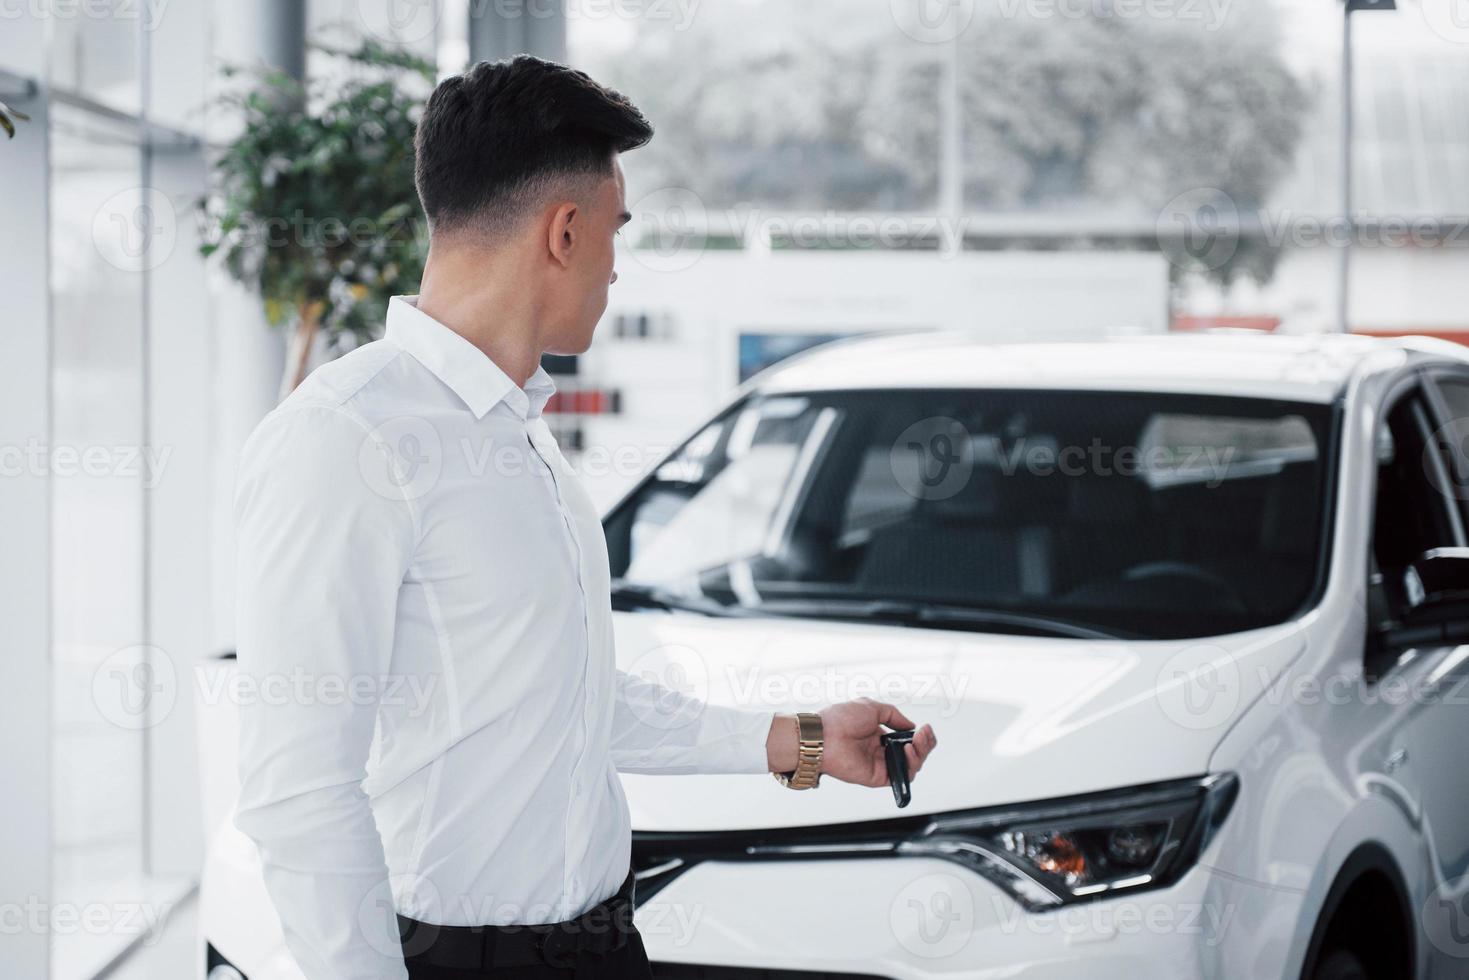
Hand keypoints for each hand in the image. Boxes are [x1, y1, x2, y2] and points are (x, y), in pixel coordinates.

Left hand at [768, 699, 936, 787]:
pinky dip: (910, 765)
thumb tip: (910, 726)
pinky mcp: (877, 777)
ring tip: (917, 741)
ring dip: (920, 753)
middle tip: (926, 734)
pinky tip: (908, 751)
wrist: (823, 735)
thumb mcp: (872, 707)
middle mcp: (880, 751)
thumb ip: (894, 716)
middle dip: (924, 744)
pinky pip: (901, 776)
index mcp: (878, 735)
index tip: (924, 728)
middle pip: (912, 754)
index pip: (906, 739)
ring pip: (910, 766)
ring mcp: (879, 764)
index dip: (919, 736)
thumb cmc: (840, 718)